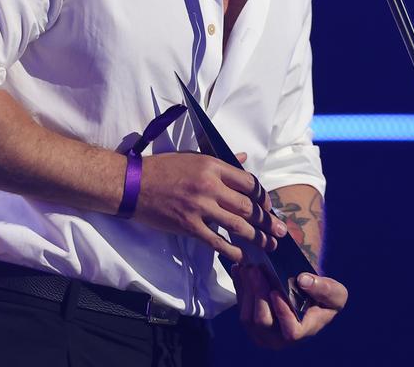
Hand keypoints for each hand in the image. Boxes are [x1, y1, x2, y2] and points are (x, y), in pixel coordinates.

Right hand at [133, 152, 286, 263]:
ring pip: (237, 225)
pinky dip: (232, 251)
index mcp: (212, 166)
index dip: (263, 196)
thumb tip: (244, 158)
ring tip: (269, 244)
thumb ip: (221, 160)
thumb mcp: (193, 156)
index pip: (248, 182)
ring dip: (257, 237)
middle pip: (248, 206)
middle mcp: (209, 185)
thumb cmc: (162, 168)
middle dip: (267, 221)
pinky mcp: (188, 225)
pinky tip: (242, 256)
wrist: (133, 184)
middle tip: (280, 230)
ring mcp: (199, 207)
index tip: (269, 206)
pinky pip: (216, 241)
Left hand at [233, 264, 347, 348]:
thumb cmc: (323, 297)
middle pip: (262, 322)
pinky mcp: (249, 318)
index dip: (282, 313)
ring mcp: (261, 331)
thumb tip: (304, 281)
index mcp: (301, 332)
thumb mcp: (335, 293)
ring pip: (247, 316)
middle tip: (256, 270)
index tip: (276, 292)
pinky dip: (239, 287)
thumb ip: (325, 289)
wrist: (306, 296)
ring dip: (246, 290)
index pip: (290, 332)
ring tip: (248, 267)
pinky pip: (240, 305)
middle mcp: (278, 337)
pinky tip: (239, 269)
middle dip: (258, 295)